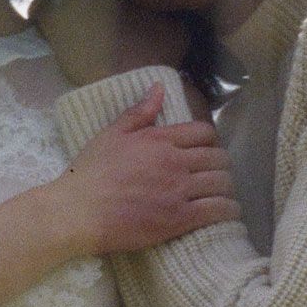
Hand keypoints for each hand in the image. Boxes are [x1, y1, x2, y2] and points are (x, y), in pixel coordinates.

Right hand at [64, 94, 234, 255]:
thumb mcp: (111, 135)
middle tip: (214, 174)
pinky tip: (227, 212)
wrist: (79, 212)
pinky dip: (228, 210)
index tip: (206, 151)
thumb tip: (159, 88)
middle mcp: (175, 162)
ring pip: (222, 183)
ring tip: (221, 193)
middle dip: (221, 165)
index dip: (210, 141)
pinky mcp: (179, 218)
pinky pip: (217, 210)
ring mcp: (179, 191)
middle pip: (218, 158)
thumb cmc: (91, 173)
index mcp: (160, 140)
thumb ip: (139, 113)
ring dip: (226, 187)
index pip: (203, 132)